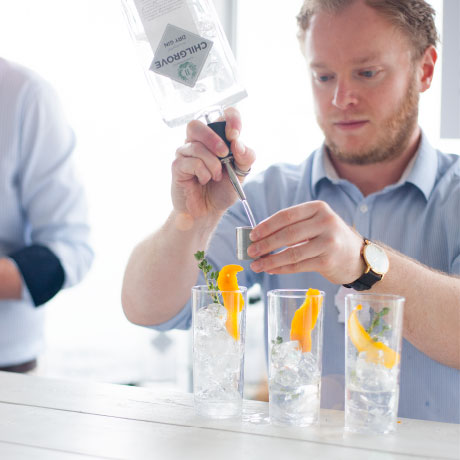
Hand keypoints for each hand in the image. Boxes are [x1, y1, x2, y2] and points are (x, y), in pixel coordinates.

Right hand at [171, 107, 254, 220]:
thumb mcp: (241, 173)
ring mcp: (185, 153)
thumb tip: (238, 143)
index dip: (231, 119)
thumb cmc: (223, 190)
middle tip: (224, 154)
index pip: (222, 115)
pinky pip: (191, 162)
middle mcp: (198, 142)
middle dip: (213, 139)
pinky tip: (204, 180)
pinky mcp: (177, 166)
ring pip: (196, 146)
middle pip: (197, 125)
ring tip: (216, 177)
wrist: (209, 211)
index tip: (235, 135)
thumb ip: (245, 157)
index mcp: (216, 138)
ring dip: (212, 164)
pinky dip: (203, 173)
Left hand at [247, 201, 364, 283]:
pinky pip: (298, 265)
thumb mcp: (315, 223)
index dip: (266, 226)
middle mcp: (326, 222)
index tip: (252, 235)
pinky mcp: (328, 261)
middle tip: (250, 252)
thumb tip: (258, 238)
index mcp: (318, 208)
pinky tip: (271, 270)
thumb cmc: (328, 238)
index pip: (286, 216)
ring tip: (256, 265)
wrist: (356, 256)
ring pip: (292, 253)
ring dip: (270, 260)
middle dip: (265, 244)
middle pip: (287, 234)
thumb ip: (292, 227)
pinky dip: (282, 268)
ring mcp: (329, 242)